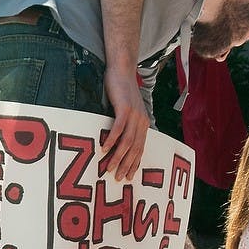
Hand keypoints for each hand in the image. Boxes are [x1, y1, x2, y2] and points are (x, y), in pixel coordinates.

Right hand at [100, 66, 149, 181]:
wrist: (122, 70)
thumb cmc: (121, 91)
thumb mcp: (126, 111)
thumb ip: (125, 125)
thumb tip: (116, 142)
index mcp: (143, 124)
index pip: (140, 149)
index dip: (134, 164)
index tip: (127, 177)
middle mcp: (142, 121)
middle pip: (135, 149)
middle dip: (127, 165)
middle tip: (118, 178)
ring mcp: (134, 115)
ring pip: (127, 142)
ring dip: (118, 157)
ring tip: (109, 168)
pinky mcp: (125, 108)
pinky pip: (119, 128)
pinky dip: (112, 140)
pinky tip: (104, 148)